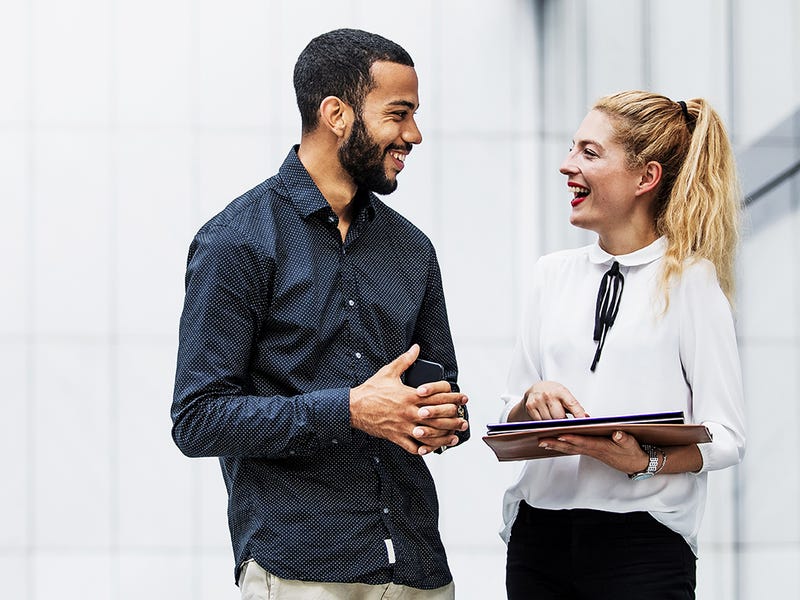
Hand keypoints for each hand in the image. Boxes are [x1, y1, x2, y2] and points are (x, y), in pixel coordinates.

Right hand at [349, 345, 468, 454]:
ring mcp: (404, 426)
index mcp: (411, 395)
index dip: (453, 396)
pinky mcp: (396, 437)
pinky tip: (432, 448)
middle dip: (454, 417)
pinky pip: (413, 447)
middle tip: (463, 418)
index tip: (461, 398)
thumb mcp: (388, 372)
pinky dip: (424, 449)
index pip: (439, 395)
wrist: (354, 408)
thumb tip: (416, 348)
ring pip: (430, 434)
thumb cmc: (371, 390)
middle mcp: (410, 411)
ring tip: (455, 436)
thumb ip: (405, 360)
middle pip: (439, 415)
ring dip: (445, 436)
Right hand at [518, 381, 587, 420]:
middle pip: (559, 417)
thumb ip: (576, 407)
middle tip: (565, 425)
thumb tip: (587, 418)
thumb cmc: (553, 393)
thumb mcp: (565, 396)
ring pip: (549, 422)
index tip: (583, 423)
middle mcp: (548, 394)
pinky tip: (545, 420)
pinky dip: (544, 424)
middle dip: (563, 423)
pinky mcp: (529, 406)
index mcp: (560, 391)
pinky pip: (539, 422)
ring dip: (553, 425)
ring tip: (554, 421)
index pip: (572, 404)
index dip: (578, 414)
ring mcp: (538, 400)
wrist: (535, 389)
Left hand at [538, 430, 648, 473]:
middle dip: (556, 444)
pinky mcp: (591, 451)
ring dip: (556, 446)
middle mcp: (593, 450)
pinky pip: (574, 448)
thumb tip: (617, 433)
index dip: (571, 439)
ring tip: (542, 442)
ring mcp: (591, 451)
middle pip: (571, 447)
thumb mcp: (631, 444)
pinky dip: (564, 446)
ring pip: (570, 449)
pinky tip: (555, 443)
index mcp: (601, 446)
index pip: (583, 442)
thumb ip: (624, 438)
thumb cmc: (632, 451)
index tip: (559, 435)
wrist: (636, 464)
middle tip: (540, 441)